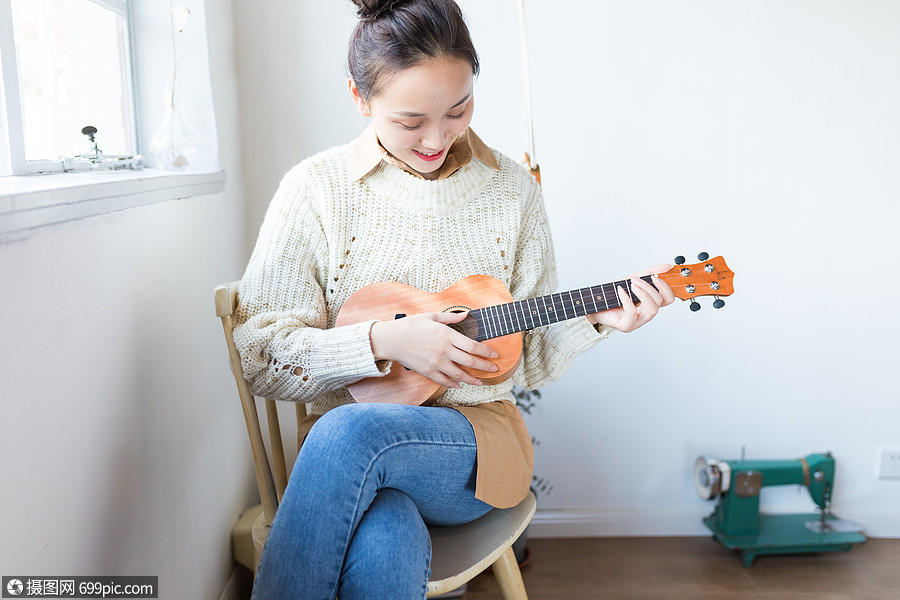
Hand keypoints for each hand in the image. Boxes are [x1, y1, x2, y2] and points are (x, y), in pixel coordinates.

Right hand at [369, 312, 498, 388]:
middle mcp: (444, 350)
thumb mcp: (431, 316)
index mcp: (446, 335)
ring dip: (473, 379)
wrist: (391, 339)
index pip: (473, 346)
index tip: (494, 354)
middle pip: (470, 361)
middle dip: (485, 366)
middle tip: (494, 368)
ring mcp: (436, 363)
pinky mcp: (428, 371)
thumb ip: (451, 317)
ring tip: (481, 381)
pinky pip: (444, 381)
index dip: (486, 351)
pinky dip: (454, 384)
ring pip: (460, 375)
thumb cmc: (411, 325)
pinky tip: (460, 384)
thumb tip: (467, 315)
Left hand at [587, 264, 674, 332]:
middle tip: (636, 280)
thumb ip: (649, 273)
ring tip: (632, 285)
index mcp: (650, 303)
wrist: (596, 303)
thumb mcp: (632, 280)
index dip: (666, 288)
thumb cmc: (614, 294)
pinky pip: (632, 313)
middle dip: (650, 288)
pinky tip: (620, 290)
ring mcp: (638, 321)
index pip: (669, 299)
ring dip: (644, 294)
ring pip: (652, 310)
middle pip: (660, 302)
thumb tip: (667, 266)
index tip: (657, 276)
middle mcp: (646, 313)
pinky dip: (627, 299)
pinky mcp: (627, 326)